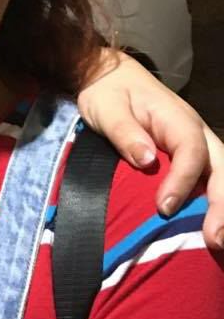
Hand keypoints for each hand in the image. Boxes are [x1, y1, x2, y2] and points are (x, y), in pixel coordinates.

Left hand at [77, 49, 223, 246]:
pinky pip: (210, 181)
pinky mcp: (190, 159)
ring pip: (223, 176)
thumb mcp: (106, 108)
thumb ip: (124, 132)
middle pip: (223, 168)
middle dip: (223, 204)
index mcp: (177, 119)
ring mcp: (197, 146)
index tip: (164, 208)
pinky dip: (214, 205)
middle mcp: (196, 133)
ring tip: (218, 242)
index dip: (183, 181)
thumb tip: (146, 160)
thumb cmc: (108, 92)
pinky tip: (207, 230)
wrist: (110, 77)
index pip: (191, 151)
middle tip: (215, 239)